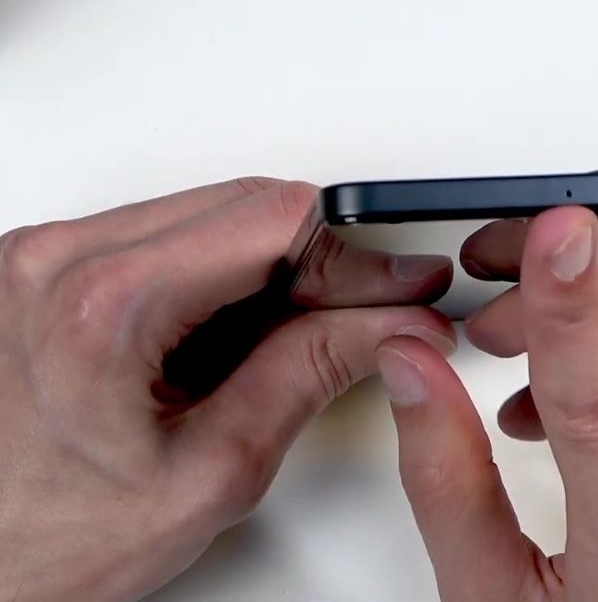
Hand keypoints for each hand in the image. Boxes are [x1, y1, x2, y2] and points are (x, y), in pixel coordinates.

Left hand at [0, 177, 456, 600]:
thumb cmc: (41, 542)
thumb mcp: (209, 472)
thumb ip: (309, 376)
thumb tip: (385, 325)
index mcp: (105, 302)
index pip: (276, 222)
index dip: (359, 252)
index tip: (405, 284)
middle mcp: (65, 255)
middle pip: (249, 204)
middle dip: (324, 258)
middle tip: (369, 311)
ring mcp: (51, 253)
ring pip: (214, 213)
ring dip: (277, 264)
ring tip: (298, 334)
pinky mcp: (51, 263)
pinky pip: (170, 233)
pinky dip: (225, 269)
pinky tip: (237, 327)